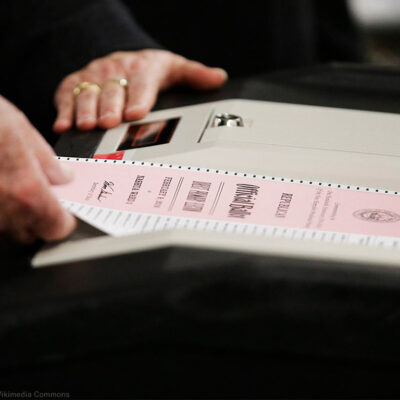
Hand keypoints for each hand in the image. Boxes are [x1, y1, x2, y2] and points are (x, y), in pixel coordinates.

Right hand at [0, 96, 75, 242]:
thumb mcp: (20, 130)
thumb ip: (47, 162)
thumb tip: (62, 177)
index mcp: (27, 190)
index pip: (58, 227)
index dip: (65, 220)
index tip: (66, 211)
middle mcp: (3, 209)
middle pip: (31, 233)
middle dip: (40, 219)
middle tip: (42, 197)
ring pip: (5, 227)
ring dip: (15, 214)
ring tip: (12, 184)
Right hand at [53, 50, 227, 131]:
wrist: (122, 60)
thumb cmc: (149, 70)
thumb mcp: (173, 69)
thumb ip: (194, 75)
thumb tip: (219, 78)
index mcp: (143, 66)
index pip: (142, 81)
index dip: (138, 97)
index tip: (136, 113)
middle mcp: (116, 69)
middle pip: (113, 89)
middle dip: (110, 106)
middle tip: (109, 123)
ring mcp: (93, 77)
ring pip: (87, 92)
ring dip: (85, 109)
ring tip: (86, 125)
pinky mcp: (74, 83)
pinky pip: (66, 96)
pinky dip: (63, 111)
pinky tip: (63, 126)